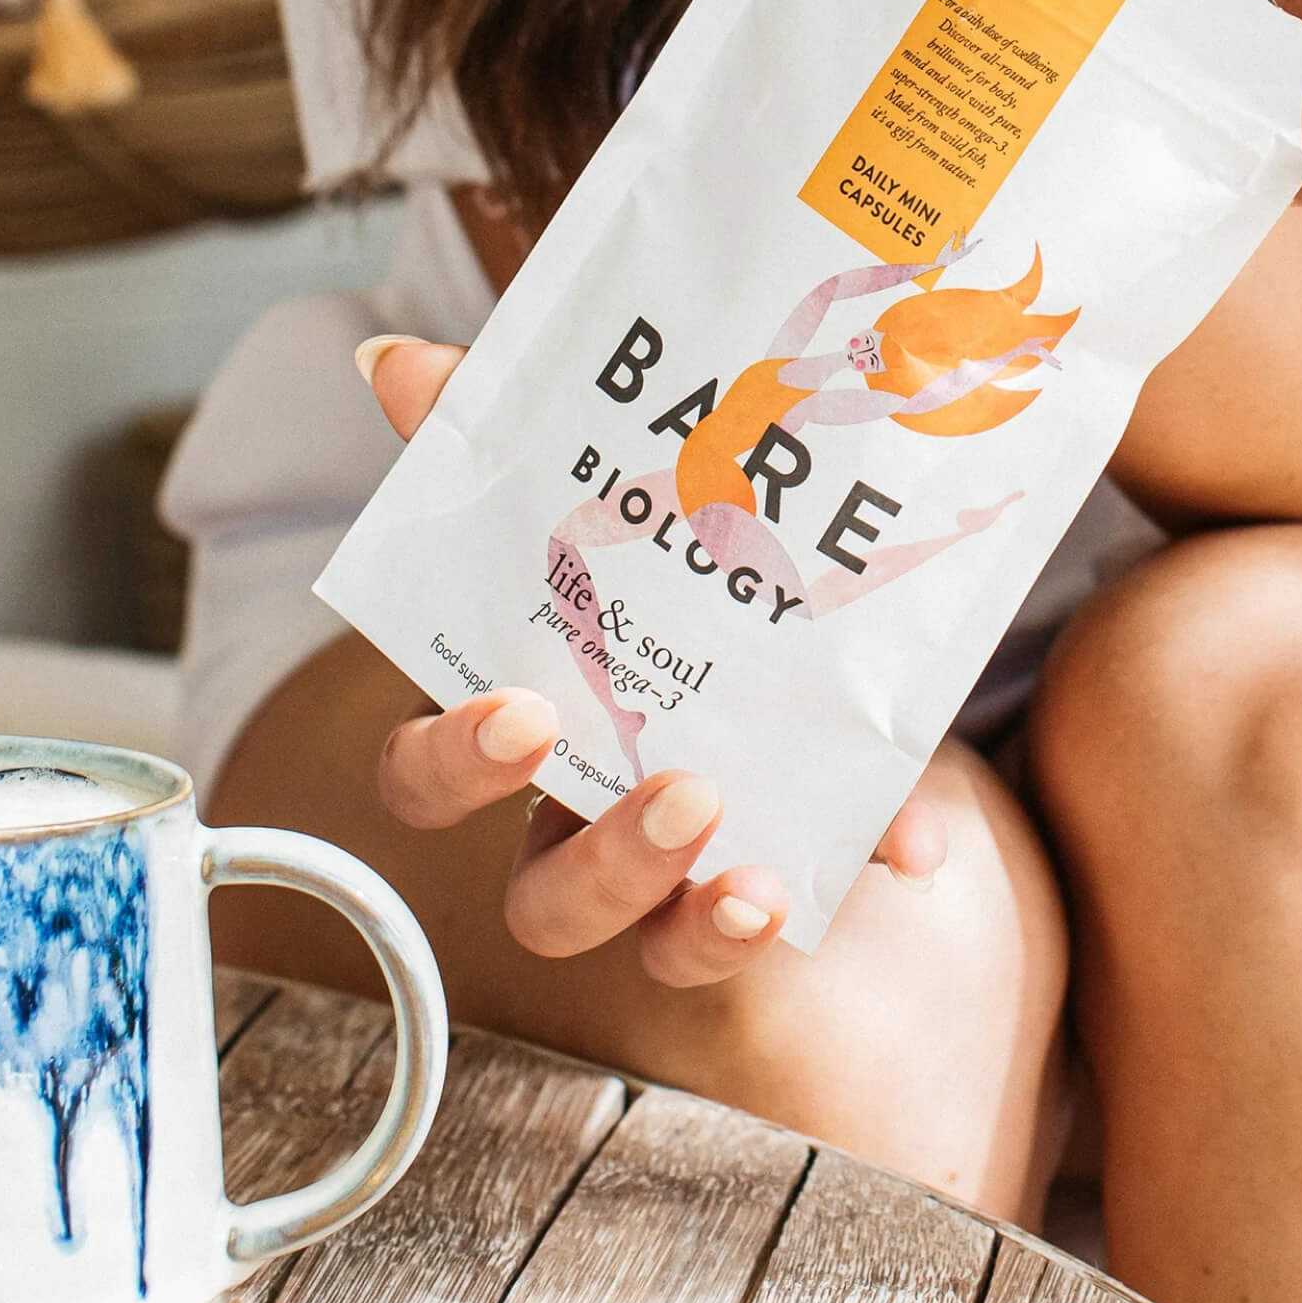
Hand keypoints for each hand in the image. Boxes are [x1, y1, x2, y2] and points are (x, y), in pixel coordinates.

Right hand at [348, 335, 946, 980]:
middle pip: (541, 902)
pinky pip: (813, 896)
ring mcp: (687, 858)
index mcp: (525, 719)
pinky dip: (857, 864)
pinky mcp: (788, 857)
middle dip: (601, 865)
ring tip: (755, 877)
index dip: (455, 763)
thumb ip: (501, 432)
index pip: (429, 777)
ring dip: (696, 921)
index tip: (522, 714)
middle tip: (683, 792)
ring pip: (655, 943)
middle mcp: (588, 812)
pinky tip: (910, 841)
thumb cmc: (666, 542)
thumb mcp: (600, 479)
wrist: (807, 559)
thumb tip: (392, 358)